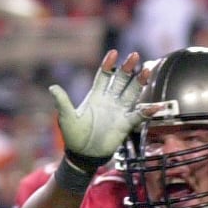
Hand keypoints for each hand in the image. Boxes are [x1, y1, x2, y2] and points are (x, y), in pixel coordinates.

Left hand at [49, 51, 148, 169]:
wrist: (83, 154)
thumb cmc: (73, 136)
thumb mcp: (66, 118)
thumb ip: (63, 102)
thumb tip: (53, 88)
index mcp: (96, 96)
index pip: (104, 75)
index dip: (109, 64)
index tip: (114, 52)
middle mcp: (109, 100)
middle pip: (121, 80)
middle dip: (127, 68)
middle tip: (134, 55)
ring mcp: (119, 110)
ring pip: (132, 92)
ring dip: (139, 82)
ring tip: (146, 71)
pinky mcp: (126, 123)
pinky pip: (139, 115)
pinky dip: (147, 111)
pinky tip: (155, 106)